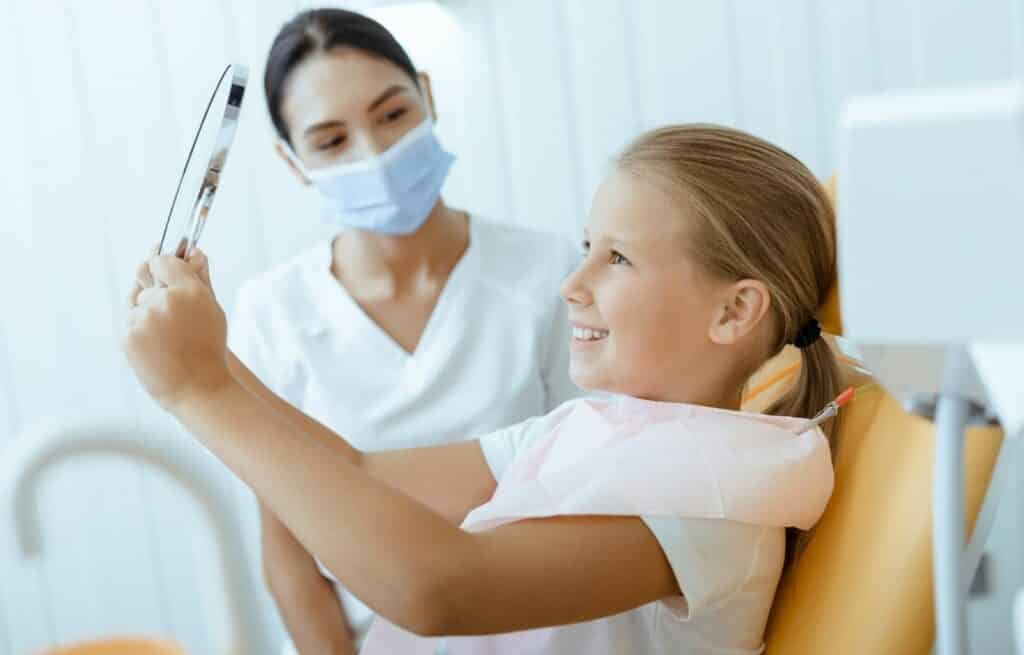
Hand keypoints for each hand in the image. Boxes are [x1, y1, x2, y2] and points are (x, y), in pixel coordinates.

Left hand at [122, 252, 230, 411]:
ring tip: (167, 337)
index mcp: (189, 290)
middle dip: (157, 295)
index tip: (167, 276)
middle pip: (148, 282)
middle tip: (173, 318)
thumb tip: (195, 252)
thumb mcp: (212, 310)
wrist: (198, 388)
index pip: (162, 261)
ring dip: (147, 313)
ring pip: (137, 303)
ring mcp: (143, 318)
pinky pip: (130, 321)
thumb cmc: (209, 349)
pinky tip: (157, 345)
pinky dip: (140, 330)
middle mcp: (164, 300)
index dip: (165, 268)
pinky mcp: (128, 335)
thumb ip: (200, 278)